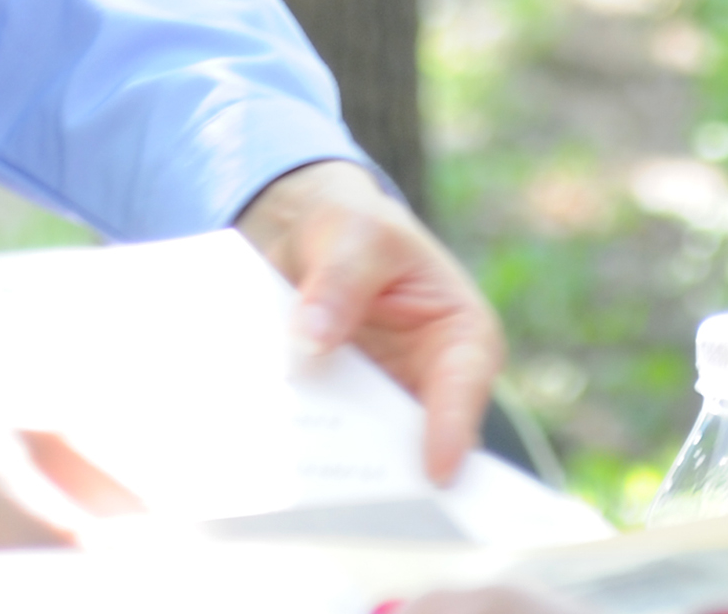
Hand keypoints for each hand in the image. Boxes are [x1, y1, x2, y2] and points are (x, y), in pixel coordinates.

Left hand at [233, 159, 505, 484]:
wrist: (303, 238)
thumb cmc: (351, 226)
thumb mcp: (353, 232)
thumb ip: (339, 279)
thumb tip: (312, 338)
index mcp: (460, 337)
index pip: (465, 385)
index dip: (452, 428)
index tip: (435, 471)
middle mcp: (427, 385)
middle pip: (415, 439)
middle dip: (387, 468)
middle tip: (356, 500)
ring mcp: (379, 408)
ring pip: (363, 451)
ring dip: (330, 463)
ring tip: (296, 484)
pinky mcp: (335, 417)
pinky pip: (320, 441)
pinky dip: (296, 449)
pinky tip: (262, 457)